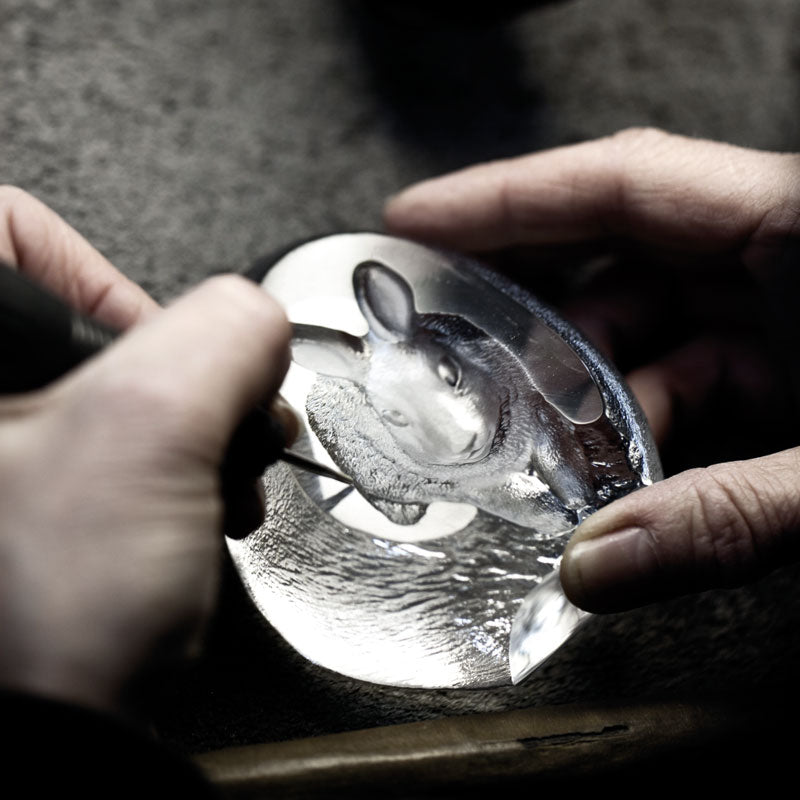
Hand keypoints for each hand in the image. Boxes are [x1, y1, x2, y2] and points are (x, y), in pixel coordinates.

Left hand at [0, 187, 290, 710]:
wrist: (50, 750)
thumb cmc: (43, 619)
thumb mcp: (148, 438)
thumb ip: (222, 336)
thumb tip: (257, 315)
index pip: (10, 226)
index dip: (102, 276)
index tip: (161, 349)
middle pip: (83, 322)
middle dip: (183, 379)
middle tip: (221, 429)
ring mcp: (10, 460)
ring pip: (112, 391)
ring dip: (194, 432)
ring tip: (224, 487)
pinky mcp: (37, 503)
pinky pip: (117, 449)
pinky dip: (176, 473)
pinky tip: (202, 514)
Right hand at [385, 128, 799, 612]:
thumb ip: (729, 513)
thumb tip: (596, 566)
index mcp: (797, 227)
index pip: (619, 186)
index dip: (504, 197)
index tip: (414, 218)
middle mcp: (781, 258)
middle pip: (619, 266)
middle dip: (540, 324)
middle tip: (462, 366)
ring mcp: (786, 315)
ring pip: (652, 339)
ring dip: (599, 400)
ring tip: (548, 455)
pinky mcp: (797, 369)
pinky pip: (695, 385)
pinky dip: (651, 430)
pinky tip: (620, 476)